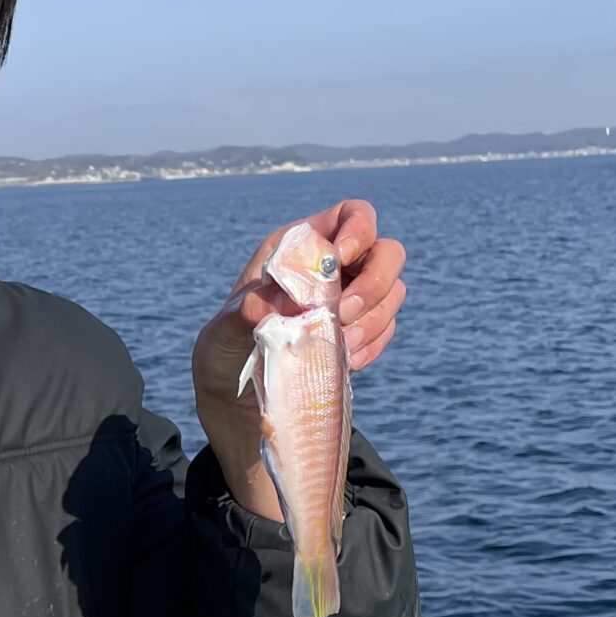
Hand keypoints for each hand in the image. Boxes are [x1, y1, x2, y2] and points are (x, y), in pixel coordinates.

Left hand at [191, 200, 407, 519]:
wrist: (237, 400)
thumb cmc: (224, 353)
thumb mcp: (221, 334)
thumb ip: (240, 316)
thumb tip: (265, 303)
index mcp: (299, 247)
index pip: (352, 215)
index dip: (360, 229)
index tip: (342, 259)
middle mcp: (332, 269)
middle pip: (388, 252)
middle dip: (375, 282)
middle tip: (343, 313)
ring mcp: (351, 300)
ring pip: (393, 292)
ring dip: (373, 319)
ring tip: (339, 346)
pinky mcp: (360, 334)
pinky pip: (387, 330)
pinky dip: (372, 344)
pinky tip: (344, 361)